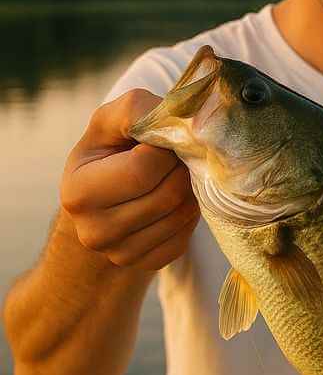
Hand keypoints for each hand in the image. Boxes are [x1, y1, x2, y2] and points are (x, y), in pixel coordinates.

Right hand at [61, 90, 198, 270]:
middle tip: (176, 157)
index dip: (164, 149)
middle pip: (167, 194)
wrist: (103, 201)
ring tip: (175, 175)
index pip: (144, 169)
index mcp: (79, 192)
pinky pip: (185, 237)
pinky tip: (174, 200)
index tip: (162, 142)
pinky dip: (188, 215)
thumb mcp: (110, 123)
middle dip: (181, 168)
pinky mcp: (145, 264)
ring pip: (181, 215)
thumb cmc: (109, 153)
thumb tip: (175, 120)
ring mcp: (119, 254)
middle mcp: (94, 232)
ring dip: (190, 189)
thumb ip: (135, 110)